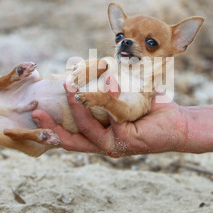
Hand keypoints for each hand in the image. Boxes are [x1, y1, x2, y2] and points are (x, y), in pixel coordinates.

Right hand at [32, 76, 187, 156]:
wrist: (177, 122)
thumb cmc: (148, 109)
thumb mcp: (120, 99)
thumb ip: (102, 91)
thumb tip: (80, 67)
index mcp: (98, 136)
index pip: (68, 135)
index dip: (50, 127)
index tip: (35, 110)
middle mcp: (103, 143)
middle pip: (69, 141)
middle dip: (51, 127)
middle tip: (37, 111)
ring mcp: (114, 144)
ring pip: (88, 129)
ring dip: (77, 108)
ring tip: (71, 88)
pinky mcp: (127, 140)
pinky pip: (112, 116)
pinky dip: (107, 99)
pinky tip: (108, 82)